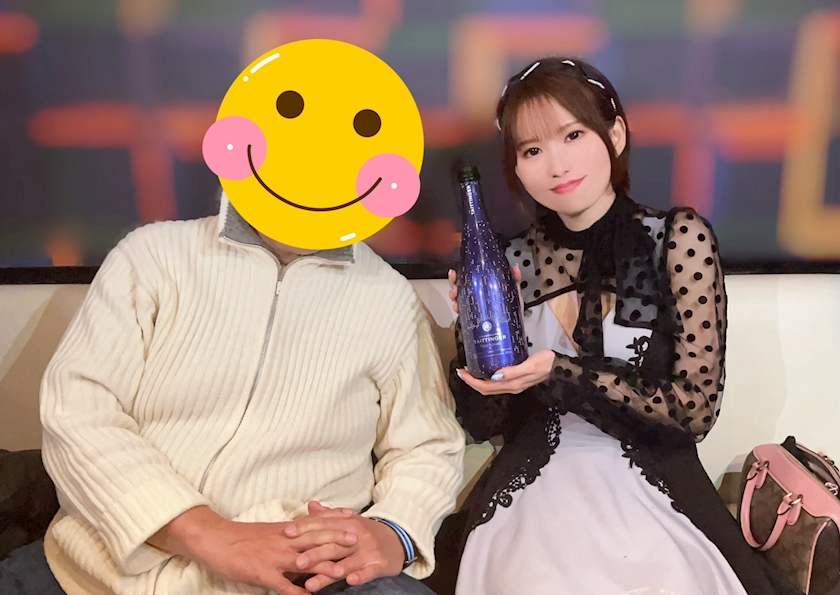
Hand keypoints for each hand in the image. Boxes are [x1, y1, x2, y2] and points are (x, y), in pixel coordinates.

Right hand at [149, 505, 357, 594]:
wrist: (216, 539)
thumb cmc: (241, 536)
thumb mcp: (268, 530)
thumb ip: (287, 532)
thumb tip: (302, 533)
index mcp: (285, 529)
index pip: (315, 523)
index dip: (334, 521)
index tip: (353, 517)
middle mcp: (283, 541)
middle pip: (315, 539)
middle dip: (337, 540)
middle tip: (358, 540)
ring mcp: (274, 557)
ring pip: (304, 562)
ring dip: (324, 567)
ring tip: (343, 572)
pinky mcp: (262, 573)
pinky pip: (282, 585)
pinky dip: (296, 592)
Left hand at [283, 506, 405, 592]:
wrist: (397, 539)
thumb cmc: (366, 532)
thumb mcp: (348, 521)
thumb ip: (328, 515)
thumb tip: (310, 505)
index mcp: (347, 523)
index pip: (323, 524)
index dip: (305, 528)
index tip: (287, 533)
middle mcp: (356, 536)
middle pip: (332, 545)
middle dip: (314, 554)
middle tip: (296, 562)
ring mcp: (367, 551)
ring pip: (347, 562)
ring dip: (331, 571)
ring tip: (313, 582)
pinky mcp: (378, 565)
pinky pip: (368, 571)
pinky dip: (360, 576)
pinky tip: (350, 581)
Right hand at [447, 264, 522, 315]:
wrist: (511, 329)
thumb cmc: (513, 310)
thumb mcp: (514, 293)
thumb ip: (515, 280)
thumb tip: (516, 268)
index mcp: (485, 288)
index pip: (470, 278)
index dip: (461, 274)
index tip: (455, 272)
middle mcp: (477, 296)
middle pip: (461, 286)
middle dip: (454, 283)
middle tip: (454, 281)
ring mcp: (474, 307)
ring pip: (458, 298)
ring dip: (454, 295)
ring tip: (455, 294)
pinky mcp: (472, 318)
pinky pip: (462, 312)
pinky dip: (457, 308)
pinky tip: (457, 306)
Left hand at [456, 349, 554, 394]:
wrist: (560, 368)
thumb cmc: (546, 363)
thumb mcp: (530, 365)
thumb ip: (513, 371)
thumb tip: (495, 376)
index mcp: (512, 384)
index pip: (486, 387)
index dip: (472, 381)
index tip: (462, 372)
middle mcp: (511, 387)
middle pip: (486, 389)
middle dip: (471, 382)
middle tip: (461, 371)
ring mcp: (514, 385)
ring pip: (490, 387)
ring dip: (478, 381)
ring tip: (469, 370)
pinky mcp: (516, 380)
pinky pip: (497, 383)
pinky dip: (487, 378)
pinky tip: (485, 369)